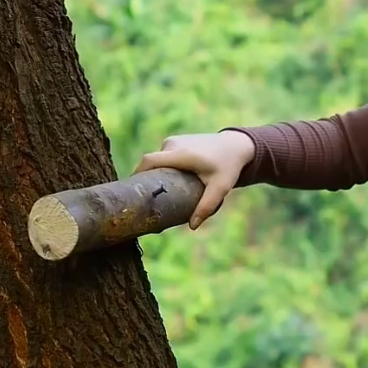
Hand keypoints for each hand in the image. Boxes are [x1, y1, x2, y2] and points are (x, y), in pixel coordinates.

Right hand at [134, 130, 255, 229]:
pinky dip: (162, 167)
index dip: (136, 173)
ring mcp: (173, 140)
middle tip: (148, 198)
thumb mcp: (220, 188)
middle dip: (146, 179)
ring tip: (161, 192)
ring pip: (156, 161)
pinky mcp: (175, 141)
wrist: (235, 146)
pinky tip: (167, 180)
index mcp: (181, 154)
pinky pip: (162, 156)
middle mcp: (173, 144)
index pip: (149, 161)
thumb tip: (192, 227)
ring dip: (157, 174)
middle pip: (150, 163)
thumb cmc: (228, 167)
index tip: (132, 190)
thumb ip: (206, 206)